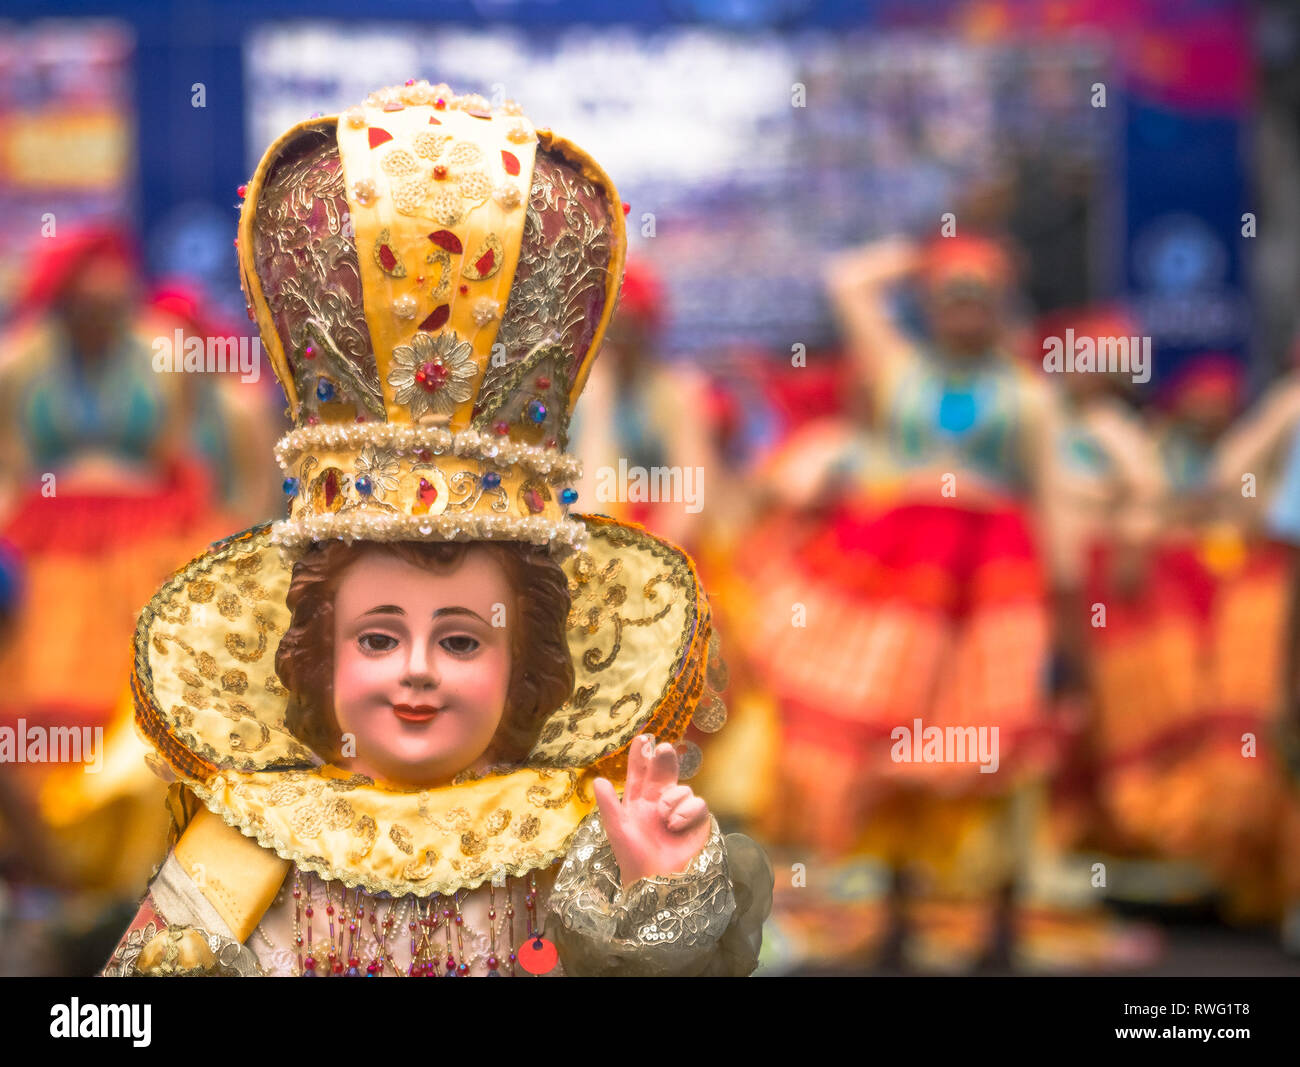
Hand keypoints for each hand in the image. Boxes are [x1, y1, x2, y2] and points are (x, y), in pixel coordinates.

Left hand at [594, 735, 711, 887]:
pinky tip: (676, 824)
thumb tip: (598, 780)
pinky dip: (687, 811)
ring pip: (682, 788)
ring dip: (672, 799)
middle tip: (662, 748)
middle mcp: (659, 802)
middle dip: (663, 759)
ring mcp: (679, 810)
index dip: (640, 757)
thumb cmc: (635, 858)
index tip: (642, 739)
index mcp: (638, 802)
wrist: (658, 882)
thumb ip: (609, 806)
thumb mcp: (618, 830)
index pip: (639, 773)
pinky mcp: (697, 821)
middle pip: (663, 772)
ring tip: (664, 817)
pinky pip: (698, 804)